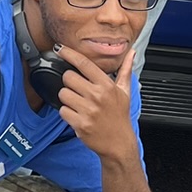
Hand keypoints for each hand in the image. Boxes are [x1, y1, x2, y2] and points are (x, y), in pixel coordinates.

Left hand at [55, 44, 139, 160]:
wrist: (119, 143)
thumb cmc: (120, 116)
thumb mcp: (125, 92)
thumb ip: (125, 70)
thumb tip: (131, 53)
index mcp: (107, 86)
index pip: (84, 64)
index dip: (69, 53)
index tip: (59, 49)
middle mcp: (97, 96)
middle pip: (68, 77)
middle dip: (69, 82)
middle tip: (77, 89)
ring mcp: (88, 110)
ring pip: (63, 94)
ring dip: (67, 98)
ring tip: (78, 103)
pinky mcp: (80, 124)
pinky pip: (63, 110)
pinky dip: (67, 113)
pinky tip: (77, 115)